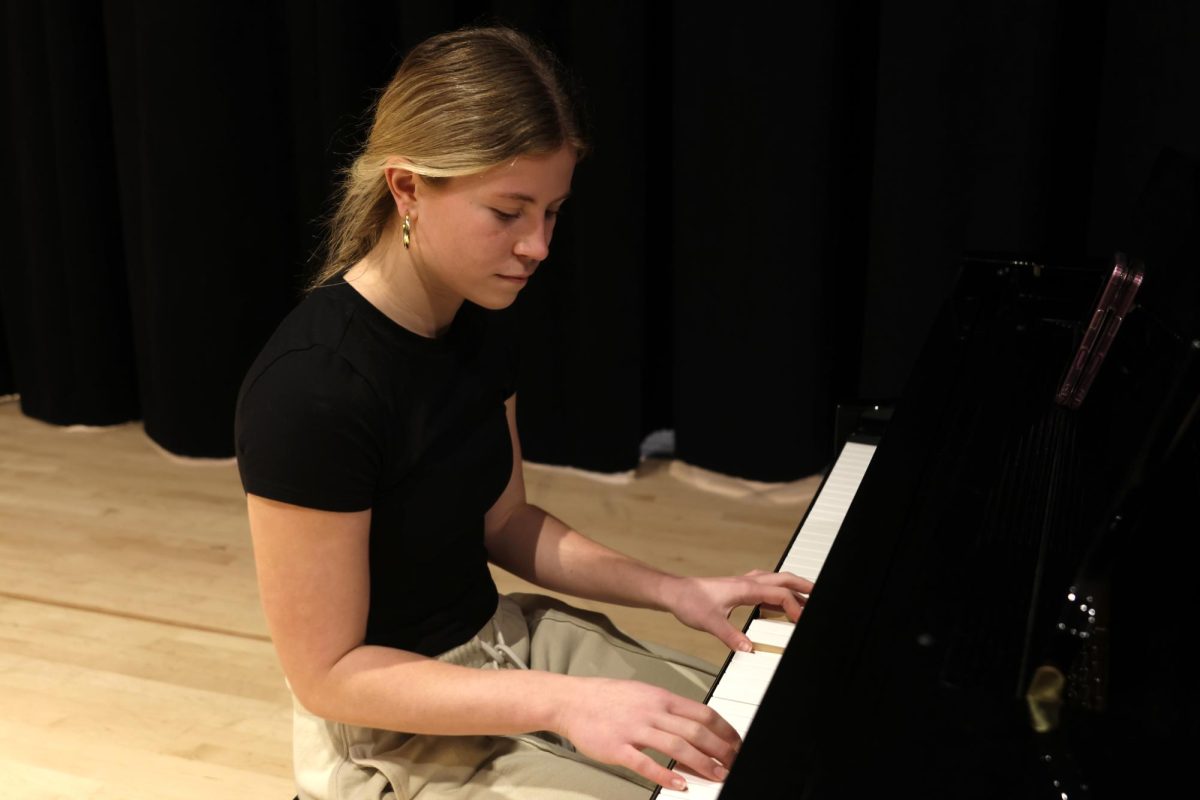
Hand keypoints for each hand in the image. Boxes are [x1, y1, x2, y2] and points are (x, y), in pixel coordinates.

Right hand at [553, 676, 739, 789]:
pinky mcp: (618, 747)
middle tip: (733, 764)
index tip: (736, 744)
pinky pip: (646, 763)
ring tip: (716, 777)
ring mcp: (634, 729)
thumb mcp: (644, 694)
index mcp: (661, 698)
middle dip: (720, 750)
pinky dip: (665, 776)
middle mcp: (651, 711)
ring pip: (676, 747)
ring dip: (701, 764)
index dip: (725, 730)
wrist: (572, 701)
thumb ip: (669, 711)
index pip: (703, 713)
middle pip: (695, 731)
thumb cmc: (608, 699)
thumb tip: (696, 727)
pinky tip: (679, 785)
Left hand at [663, 570, 814, 652]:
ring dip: (793, 586)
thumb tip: (748, 649)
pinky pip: (765, 585)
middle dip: (804, 585)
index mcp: (745, 588)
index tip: (802, 621)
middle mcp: (747, 582)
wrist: (674, 592)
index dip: (795, 607)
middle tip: (820, 594)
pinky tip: (779, 602)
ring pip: (775, 579)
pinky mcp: (738, 587)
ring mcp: (743, 583)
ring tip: (807, 596)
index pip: (779, 594)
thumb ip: (730, 636)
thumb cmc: (690, 602)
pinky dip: (778, 591)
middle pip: (783, 579)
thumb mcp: (710, 622)